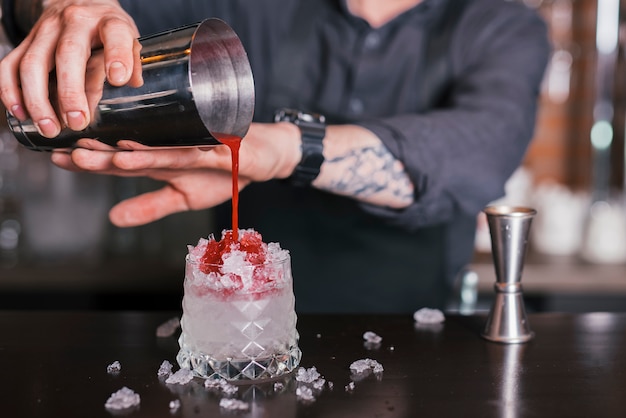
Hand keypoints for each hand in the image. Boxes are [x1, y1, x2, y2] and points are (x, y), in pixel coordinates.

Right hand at [0, 0, 141, 136]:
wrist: (81, 3)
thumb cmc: (107, 29)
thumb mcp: (128, 40)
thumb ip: (131, 63)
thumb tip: (129, 85)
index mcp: (108, 22)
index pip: (114, 34)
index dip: (117, 55)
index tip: (119, 79)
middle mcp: (75, 22)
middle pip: (67, 54)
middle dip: (70, 93)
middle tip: (78, 122)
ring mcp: (46, 30)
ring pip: (33, 63)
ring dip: (38, 100)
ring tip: (50, 128)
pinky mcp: (26, 40)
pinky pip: (10, 65)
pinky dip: (11, 91)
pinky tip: (22, 113)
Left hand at [50, 122, 300, 225]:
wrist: (264, 157)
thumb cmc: (222, 174)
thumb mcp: (184, 198)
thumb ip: (150, 206)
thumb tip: (113, 218)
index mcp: (159, 162)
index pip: (120, 162)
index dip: (92, 163)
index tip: (58, 160)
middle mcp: (171, 148)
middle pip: (132, 151)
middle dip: (101, 154)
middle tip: (69, 154)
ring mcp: (195, 145)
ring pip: (159, 148)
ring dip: (132, 151)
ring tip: (104, 154)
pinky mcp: (220, 146)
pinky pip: (196, 149)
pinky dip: (176, 150)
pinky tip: (159, 149)